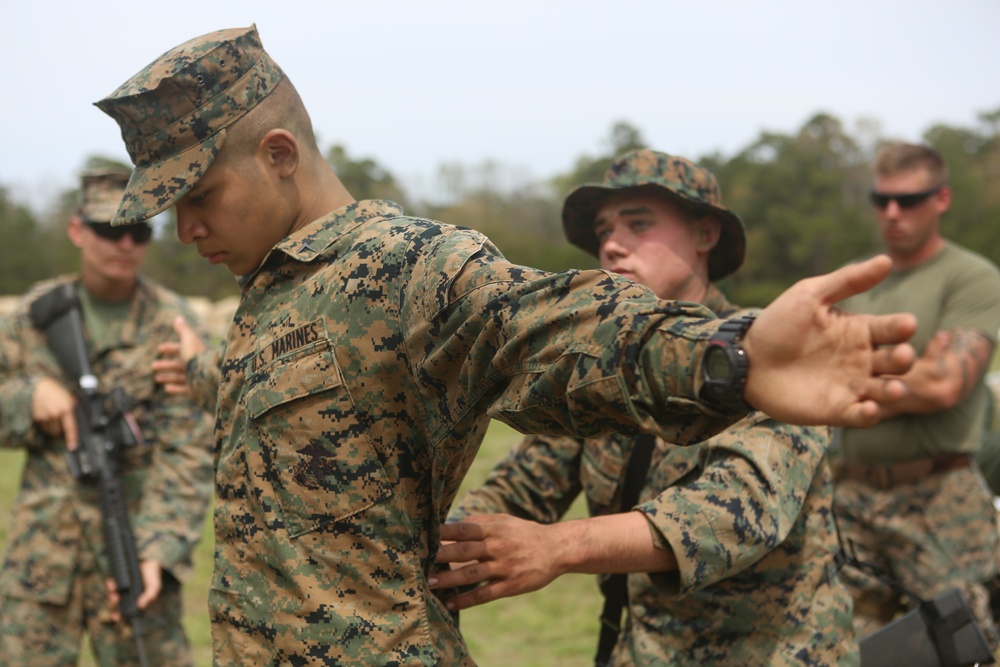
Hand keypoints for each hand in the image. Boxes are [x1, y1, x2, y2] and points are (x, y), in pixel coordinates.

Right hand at [30, 377, 78, 449]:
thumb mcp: (69, 398)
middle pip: (59, 432)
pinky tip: (46, 415)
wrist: (39, 387)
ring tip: (53, 416)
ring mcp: (45, 417)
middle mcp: (56, 414)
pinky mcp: (37, 418)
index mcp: (66, 409)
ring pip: (51, 431)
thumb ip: (73, 408)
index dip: (72, 438)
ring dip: (53, 428)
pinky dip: (46, 424)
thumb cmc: (56, 391)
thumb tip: (76, 419)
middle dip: (61, 430)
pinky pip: (43, 427)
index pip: (70, 427)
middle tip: (61, 422)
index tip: (73, 447)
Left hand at [106, 559, 162, 622]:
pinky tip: (112, 583)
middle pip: (117, 606)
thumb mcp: (154, 587)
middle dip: (114, 606)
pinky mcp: (118, 581)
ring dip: (111, 596)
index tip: (117, 617)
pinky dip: (110, 585)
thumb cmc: (153, 576)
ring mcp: (122, 590)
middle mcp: (128, 598)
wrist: (150, 560)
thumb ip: (149, 597)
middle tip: (116, 600)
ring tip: (114, 592)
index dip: (120, 617)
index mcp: (137, 602)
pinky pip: (111, 586)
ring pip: (112, 596)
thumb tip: (140, 606)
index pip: (127, 613)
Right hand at [151, 316, 205, 395]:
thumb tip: (178, 318)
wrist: (208, 378)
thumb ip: (183, 330)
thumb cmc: (197, 358)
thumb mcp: (188, 340)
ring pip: (181, 377)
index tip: (159, 349)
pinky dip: (175, 389)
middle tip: (153, 366)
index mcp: (195, 352)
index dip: (171, 348)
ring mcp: (197, 378)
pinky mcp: (196, 390)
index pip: (182, 348)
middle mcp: (196, 364)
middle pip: (179, 364)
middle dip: (166, 364)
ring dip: (169, 377)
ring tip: (157, 379)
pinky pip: (185, 389)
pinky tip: (167, 389)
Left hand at [430, 515, 568, 610]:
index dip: (444, 532)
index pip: (464, 529)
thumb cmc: (524, 533)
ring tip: (430, 584)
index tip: (424, 535)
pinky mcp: (511, 585)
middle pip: (464, 550)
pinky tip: (451, 604)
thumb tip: (452, 523)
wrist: (557, 549)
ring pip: (472, 574)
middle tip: (419, 560)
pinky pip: (485, 594)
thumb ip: (480, 522)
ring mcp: (504, 567)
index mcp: (494, 529)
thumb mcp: (504, 521)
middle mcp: (498, 546)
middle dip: (441, 555)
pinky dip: (467, 600)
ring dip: (449, 580)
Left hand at [742, 254, 916, 427]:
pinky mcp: (837, 409)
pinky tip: (868, 409)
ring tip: (895, 389)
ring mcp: (852, 385)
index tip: (907, 324)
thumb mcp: (810, 295)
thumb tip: (887, 259)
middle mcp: (862, 359)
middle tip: (901, 356)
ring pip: (885, 390)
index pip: (892, 329)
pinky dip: (868, 414)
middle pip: (895, 361)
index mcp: (860, 330)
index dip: (902, 327)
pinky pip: (861, 416)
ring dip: (894, 391)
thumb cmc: (779, 324)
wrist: (747, 359)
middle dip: (903, 359)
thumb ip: (847, 281)